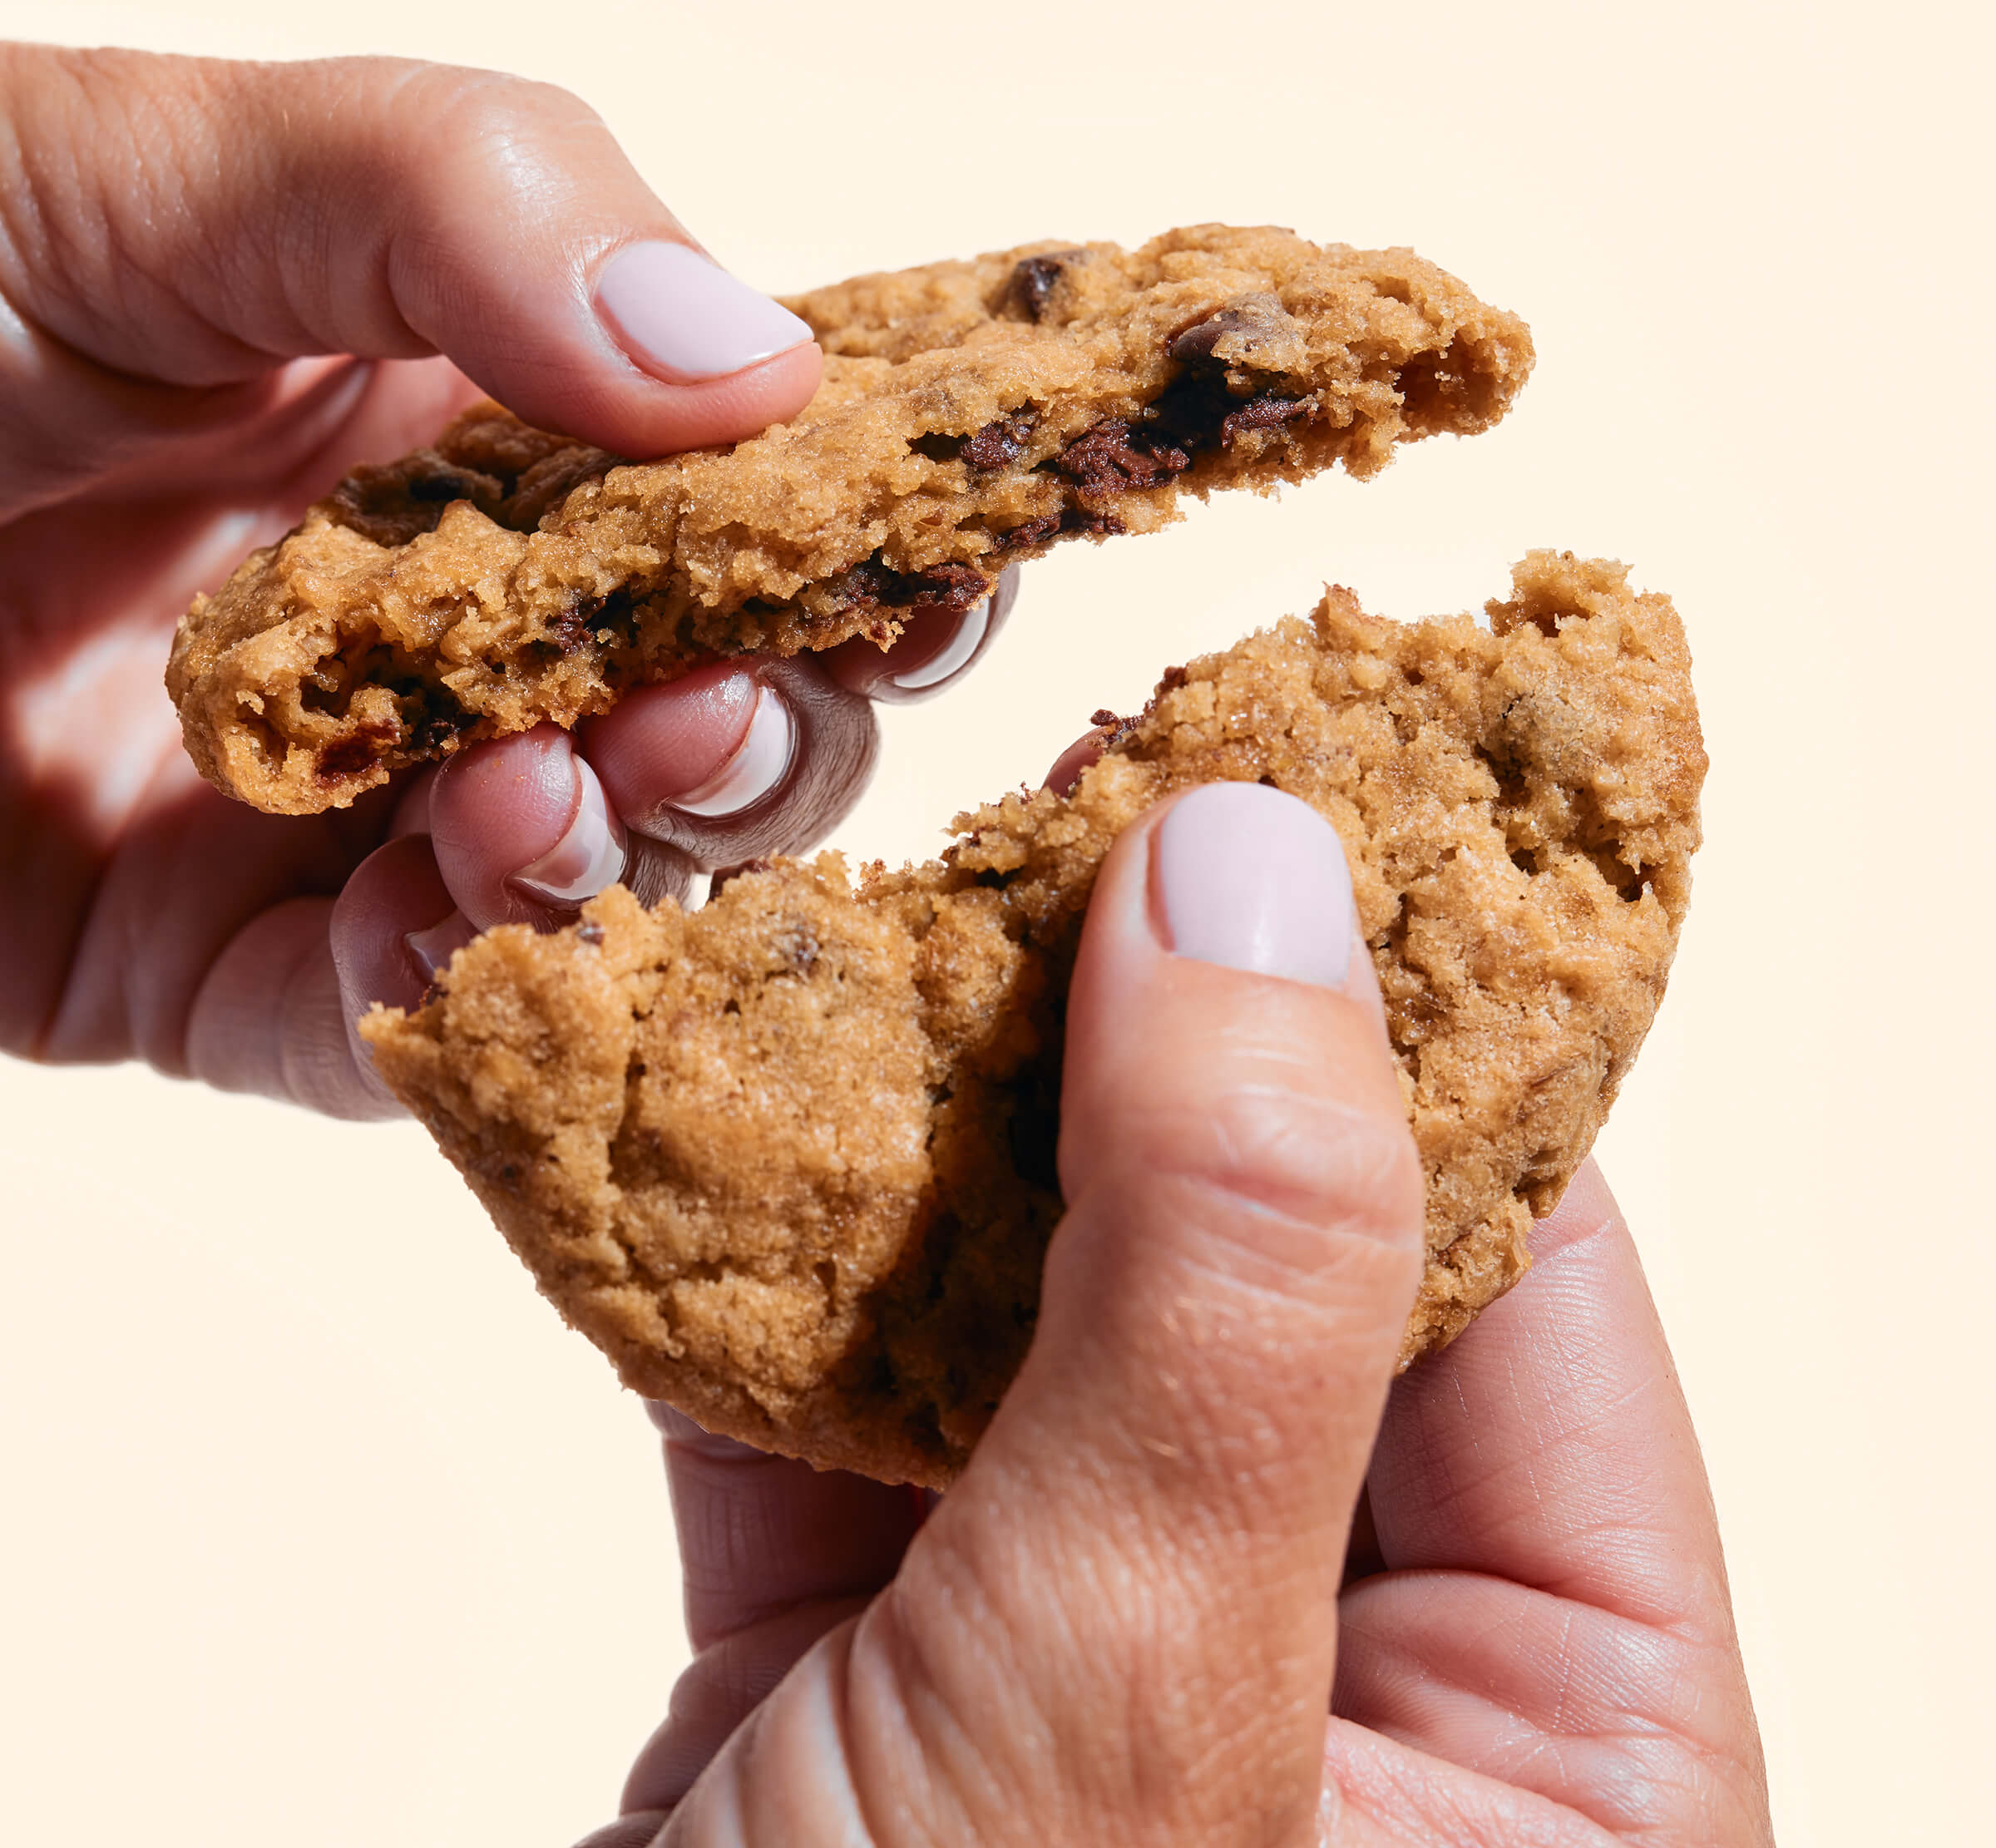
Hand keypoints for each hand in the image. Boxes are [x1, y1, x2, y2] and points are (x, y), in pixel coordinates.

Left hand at [0, 43, 1011, 1111]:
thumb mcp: (148, 173)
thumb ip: (463, 204)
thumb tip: (758, 364)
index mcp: (477, 421)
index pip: (745, 490)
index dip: (857, 531)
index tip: (924, 558)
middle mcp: (449, 626)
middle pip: (720, 709)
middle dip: (763, 722)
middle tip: (714, 704)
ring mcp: (353, 809)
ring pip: (600, 881)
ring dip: (622, 852)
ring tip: (561, 790)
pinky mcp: (234, 971)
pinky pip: (411, 1021)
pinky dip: (462, 978)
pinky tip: (449, 897)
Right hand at [581, 783, 1773, 1846]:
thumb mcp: (1131, 1731)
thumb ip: (1224, 1296)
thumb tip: (1261, 882)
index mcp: (1564, 1760)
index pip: (1529, 1272)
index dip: (1409, 1007)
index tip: (1295, 778)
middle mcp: (1343, 1691)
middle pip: (1261, 1256)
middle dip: (1127, 1038)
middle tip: (1045, 800)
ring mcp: (1088, 1660)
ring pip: (1027, 1305)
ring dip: (910, 1123)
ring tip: (851, 908)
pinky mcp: (865, 1668)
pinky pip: (825, 1396)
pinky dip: (741, 1254)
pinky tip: (678, 1093)